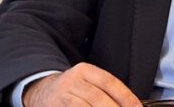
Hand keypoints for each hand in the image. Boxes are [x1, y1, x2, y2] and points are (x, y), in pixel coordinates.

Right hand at [23, 62, 141, 106]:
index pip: (109, 82)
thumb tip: (131, 104)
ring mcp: (62, 95)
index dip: (126, 96)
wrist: (42, 91)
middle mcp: (71, 80)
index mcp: (84, 70)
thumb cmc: (72, 90)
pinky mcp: (55, 106)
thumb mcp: (88, 83)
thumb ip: (107, 91)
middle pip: (97, 97)